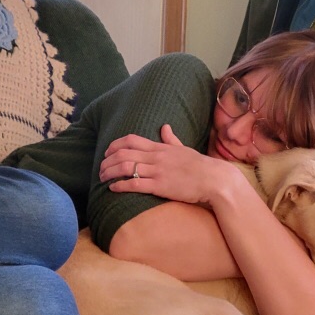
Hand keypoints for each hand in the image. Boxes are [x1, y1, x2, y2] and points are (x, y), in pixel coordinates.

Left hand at [100, 125, 238, 205]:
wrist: (214, 179)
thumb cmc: (200, 166)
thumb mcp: (184, 148)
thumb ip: (171, 139)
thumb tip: (165, 126)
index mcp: (161, 147)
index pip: (131, 140)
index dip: (115, 145)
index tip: (107, 152)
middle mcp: (156, 157)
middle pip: (123, 153)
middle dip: (107, 161)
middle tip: (100, 169)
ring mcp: (157, 171)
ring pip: (125, 167)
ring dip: (109, 173)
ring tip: (102, 179)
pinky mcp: (160, 186)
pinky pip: (134, 184)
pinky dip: (120, 185)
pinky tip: (113, 188)